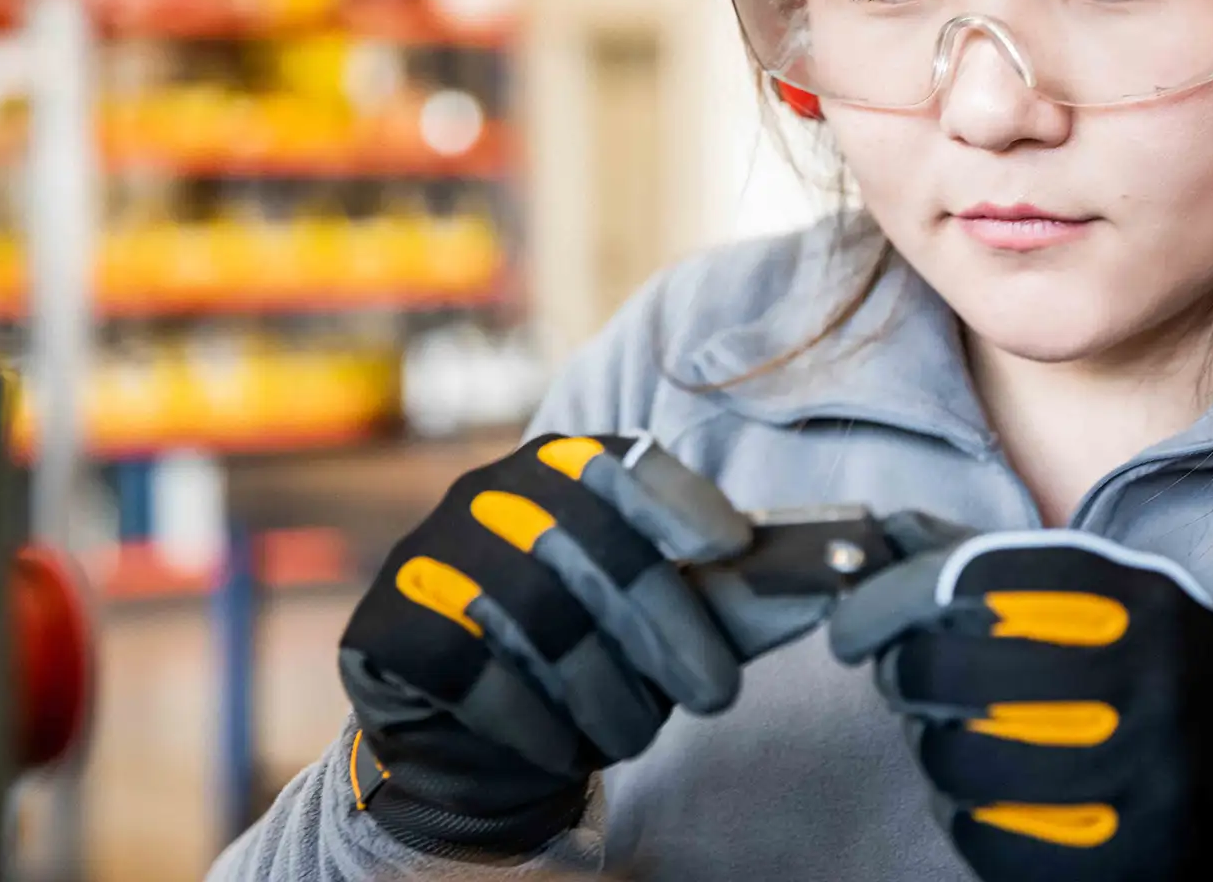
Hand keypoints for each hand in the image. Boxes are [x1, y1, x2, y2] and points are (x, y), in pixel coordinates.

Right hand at [338, 432, 755, 858]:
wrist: (472, 733)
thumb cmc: (586, 659)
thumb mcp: (662, 623)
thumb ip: (727, 600)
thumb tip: (823, 587)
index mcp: (563, 466)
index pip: (626, 463)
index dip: (681, 502)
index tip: (733, 551)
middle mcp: (493, 492)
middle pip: (597, 549)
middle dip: (669, 628)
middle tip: (717, 695)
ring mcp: (433, 551)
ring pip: (539, 615)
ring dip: (604, 689)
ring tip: (636, 734)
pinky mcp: (389, 622)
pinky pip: (469, 666)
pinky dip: (529, 717)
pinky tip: (560, 749)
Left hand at [828, 529, 1212, 881]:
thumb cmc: (1155, 674)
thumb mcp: (1107, 596)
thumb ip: (1001, 565)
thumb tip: (884, 538)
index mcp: (1140, 598)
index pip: (974, 579)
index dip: (890, 600)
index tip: (853, 626)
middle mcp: (1147, 680)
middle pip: (946, 672)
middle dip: (903, 677)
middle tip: (909, 683)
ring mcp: (1141, 777)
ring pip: (954, 758)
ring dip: (935, 749)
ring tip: (961, 739)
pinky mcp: (1126, 860)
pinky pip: (984, 836)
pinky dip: (967, 815)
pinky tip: (995, 797)